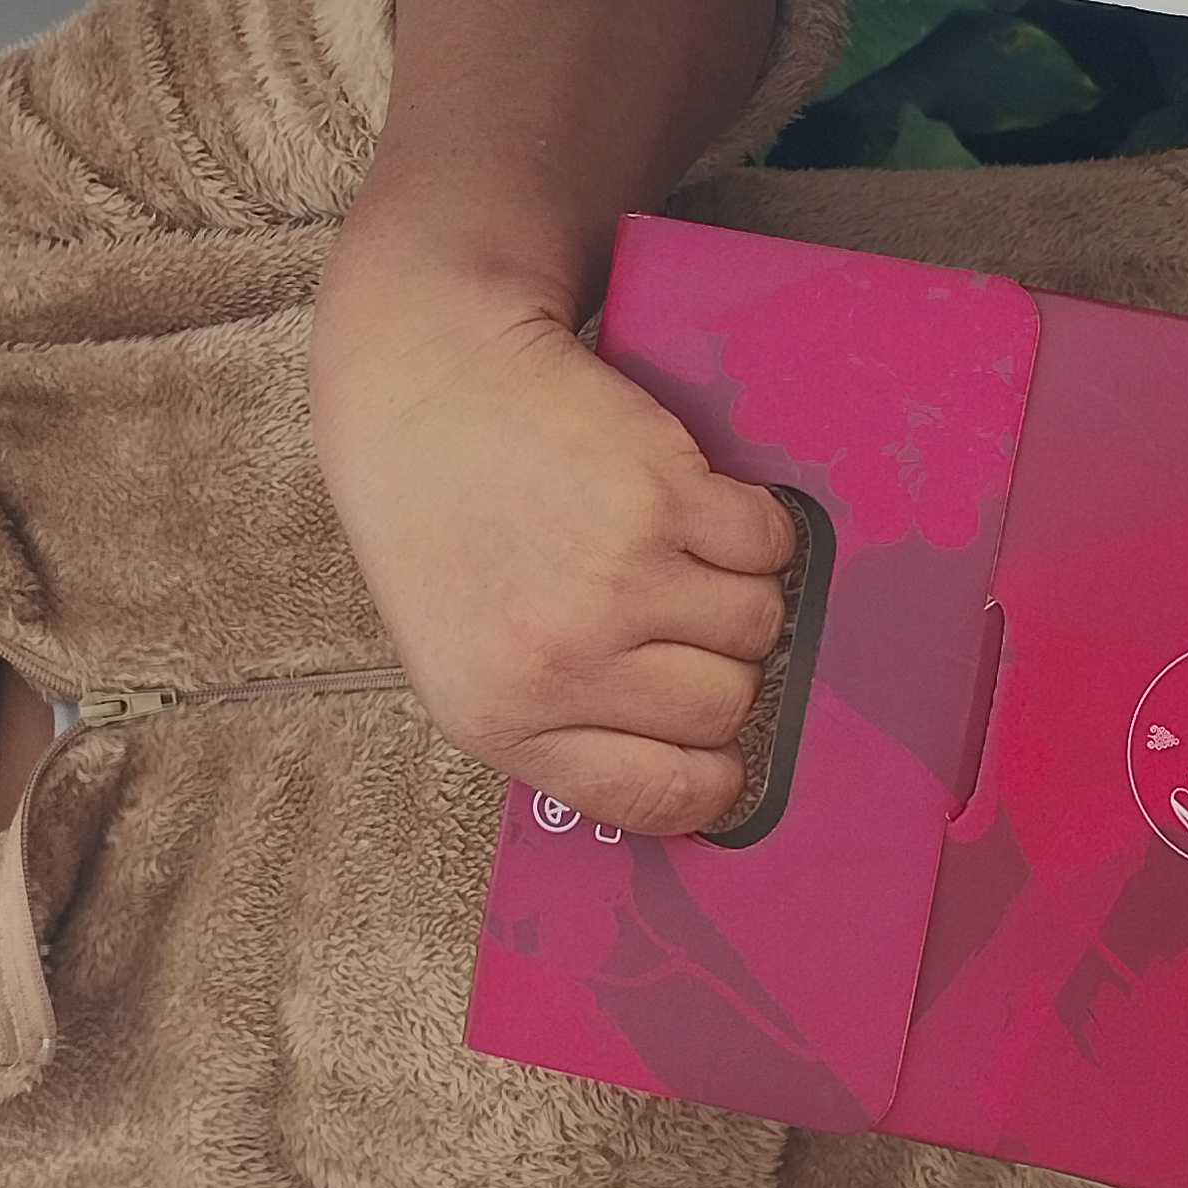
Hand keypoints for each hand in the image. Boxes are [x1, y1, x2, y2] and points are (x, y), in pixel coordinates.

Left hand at [313, 265, 796, 836]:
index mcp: (504, 721)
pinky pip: (766, 544)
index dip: (710, 777)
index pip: (661, 794)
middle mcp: (562, 661)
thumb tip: (691, 773)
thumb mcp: (464, 663)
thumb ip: (562, 725)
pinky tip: (694, 503)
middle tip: (671, 614)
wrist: (421, 393)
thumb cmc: (441, 531)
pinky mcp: (661, 495)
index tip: (722, 754)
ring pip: (758, 623)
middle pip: (727, 705)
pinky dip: (750, 525)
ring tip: (672, 550)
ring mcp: (615, 579)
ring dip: (737, 589)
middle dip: (718, 665)